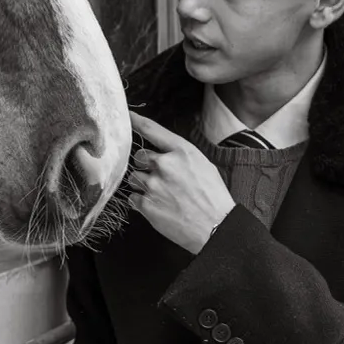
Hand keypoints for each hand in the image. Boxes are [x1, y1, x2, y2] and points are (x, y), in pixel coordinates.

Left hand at [127, 111, 235, 253]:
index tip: (127, 115)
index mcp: (181, 151)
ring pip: (134, 178)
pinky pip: (134, 197)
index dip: (136, 121)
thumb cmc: (213, 197)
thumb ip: (180, 156)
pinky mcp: (147, 205)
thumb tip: (163, 154)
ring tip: (163, 195)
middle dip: (146, 166)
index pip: (152, 130)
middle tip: (161, 178)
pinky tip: (159, 206)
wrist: (216, 227)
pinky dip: (142, 202)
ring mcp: (154, 185)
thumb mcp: (203, 165)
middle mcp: (165, 165)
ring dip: (144, 185)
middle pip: (139, 157)